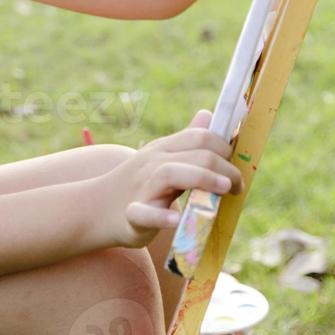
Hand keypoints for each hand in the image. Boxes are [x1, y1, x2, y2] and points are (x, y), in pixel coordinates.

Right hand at [93, 110, 242, 249]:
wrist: (96, 207)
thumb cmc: (137, 184)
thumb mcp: (161, 156)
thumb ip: (187, 139)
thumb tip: (208, 114)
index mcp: (163, 149)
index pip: (199, 137)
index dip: (225, 148)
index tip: (236, 166)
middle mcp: (153, 163)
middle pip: (194, 155)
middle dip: (225, 168)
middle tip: (239, 187)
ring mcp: (142, 188)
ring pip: (172, 174)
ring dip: (203, 179)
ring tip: (225, 190)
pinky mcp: (133, 215)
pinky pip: (145, 213)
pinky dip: (161, 216)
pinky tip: (176, 219)